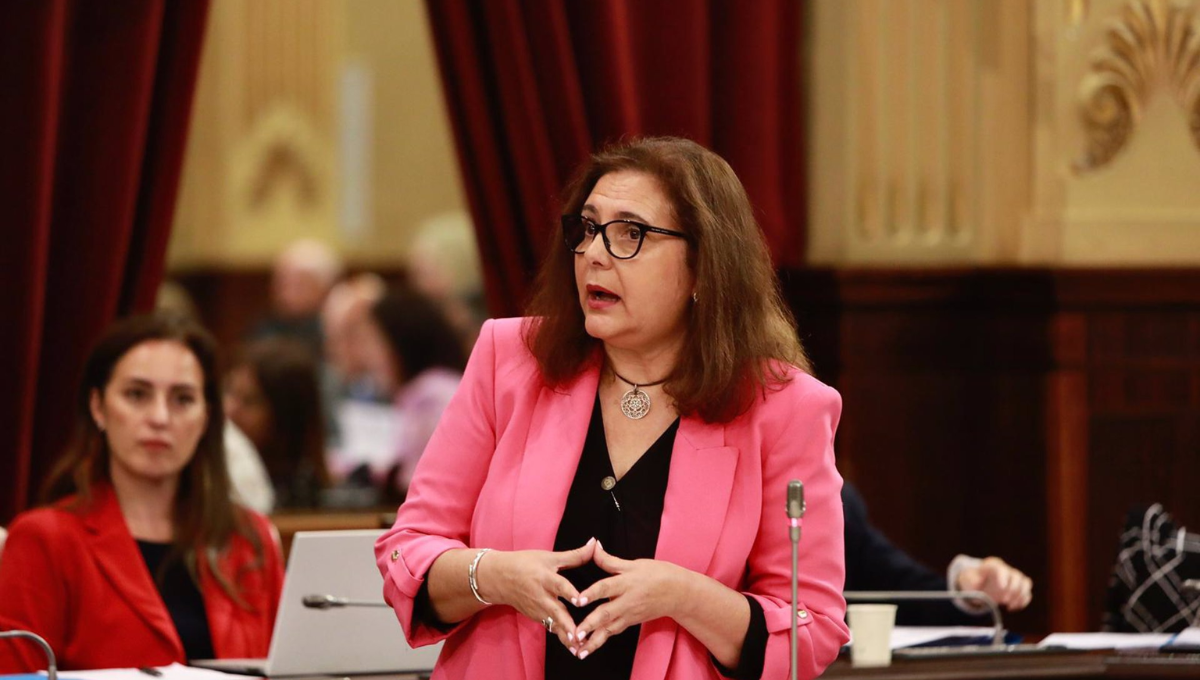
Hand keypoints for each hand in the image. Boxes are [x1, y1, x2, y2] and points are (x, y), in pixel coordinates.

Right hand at [476, 538, 594, 650]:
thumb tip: (595, 543)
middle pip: (555, 611)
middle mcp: (541, 596)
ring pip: (553, 624)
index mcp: (544, 577)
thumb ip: (575, 555)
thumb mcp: (548, 557)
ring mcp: (537, 609)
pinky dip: (561, 636)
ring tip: (579, 647)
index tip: (580, 600)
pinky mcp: (536, 617)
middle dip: (567, 625)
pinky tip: (573, 646)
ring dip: (566, 636)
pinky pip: (551, 627)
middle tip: (579, 635)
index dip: (569, 592)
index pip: (558, 585)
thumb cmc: (524, 563)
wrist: (498, 578)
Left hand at [572, 541, 687, 659]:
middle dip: (590, 625)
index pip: (606, 587)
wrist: (678, 593)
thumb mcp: (634, 564)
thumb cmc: (657, 574)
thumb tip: (593, 546)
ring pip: (609, 629)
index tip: (579, 600)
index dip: (592, 593)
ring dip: (593, 641)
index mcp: (626, 583)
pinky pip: (613, 632)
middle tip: (576, 633)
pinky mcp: (630, 622)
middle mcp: (626, 601)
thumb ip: (610, 560)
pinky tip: (588, 648)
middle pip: (606, 613)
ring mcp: (628, 615)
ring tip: (579, 651)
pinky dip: (601, 641)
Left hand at [957, 556, 1032, 610]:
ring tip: (1010, 605)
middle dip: (1012, 589)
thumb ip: (972, 580)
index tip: (1001, 587)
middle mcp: (1006, 569)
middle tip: (1004, 600)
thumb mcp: (968, 580)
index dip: (1003, 576)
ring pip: (1026, 583)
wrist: (978, 584)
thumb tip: (976, 583)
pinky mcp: (1019, 587)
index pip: (1000, 568)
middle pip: (1016, 576)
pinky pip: (1027, 592)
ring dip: (1020, 595)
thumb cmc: (973, 580)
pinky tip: (1013, 607)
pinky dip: (1023, 600)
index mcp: (993, 565)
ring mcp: (1014, 578)